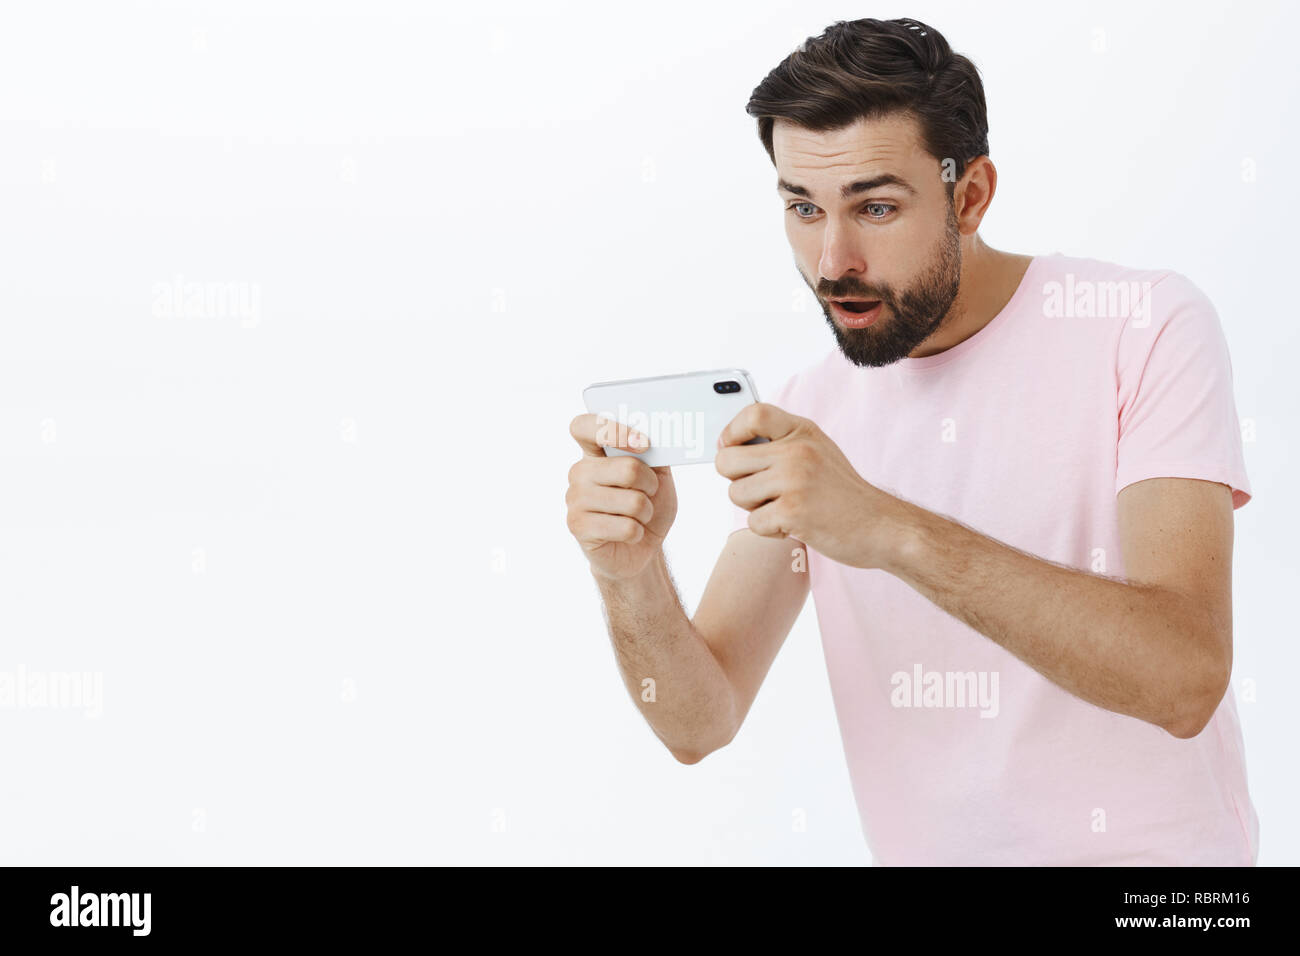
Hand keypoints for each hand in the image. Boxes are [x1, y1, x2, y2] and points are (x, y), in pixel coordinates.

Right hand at [566, 413, 677, 579]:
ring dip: (646, 512)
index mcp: (594, 453)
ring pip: (631, 501)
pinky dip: (638, 532)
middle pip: (626, 468)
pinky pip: (625, 527)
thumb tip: (660, 435)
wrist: (640, 549)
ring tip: (637, 516)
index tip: (643, 444)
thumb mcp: (658, 475)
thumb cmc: (646, 507)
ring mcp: (575, 499)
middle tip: (648, 493)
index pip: (584, 426)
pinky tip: (629, 534)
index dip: (612, 430)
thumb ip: (656, 452)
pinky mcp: (577, 526)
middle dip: (650, 485)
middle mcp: (579, 472)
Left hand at [716, 403, 903, 569]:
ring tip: (786, 509)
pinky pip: (753, 523)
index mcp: (802, 432)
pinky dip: (770, 531)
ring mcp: (794, 480)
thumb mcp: (817, 452)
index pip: (753, 413)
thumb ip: (780, 444)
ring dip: (755, 509)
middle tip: (761, 491)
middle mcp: (797, 450)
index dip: (731, 431)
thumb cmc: (842, 494)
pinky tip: (795, 525)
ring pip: (736, 494)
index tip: (730, 447)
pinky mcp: (793, 511)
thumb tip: (727, 445)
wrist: (882, 527)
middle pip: (727, 460)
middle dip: (736, 481)